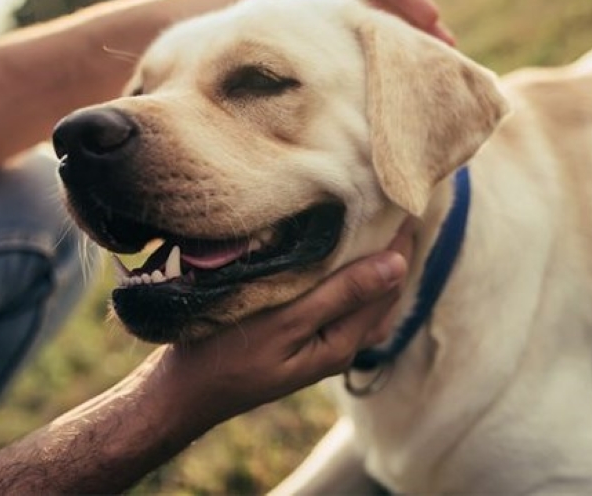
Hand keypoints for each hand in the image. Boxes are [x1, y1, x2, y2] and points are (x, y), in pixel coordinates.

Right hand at [157, 218, 415, 428]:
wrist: (185, 392)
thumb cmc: (227, 355)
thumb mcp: (287, 323)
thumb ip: (342, 295)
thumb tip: (399, 265)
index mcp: (343, 341)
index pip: (390, 283)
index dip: (401, 242)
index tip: (405, 199)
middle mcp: (340, 344)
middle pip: (382, 290)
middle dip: (392, 249)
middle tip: (391, 202)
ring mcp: (321, 342)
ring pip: (362, 296)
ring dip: (371, 260)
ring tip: (371, 221)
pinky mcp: (302, 337)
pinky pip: (339, 301)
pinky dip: (346, 274)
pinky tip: (335, 255)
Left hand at [215, 0, 454, 43]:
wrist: (172, 30)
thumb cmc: (217, 12)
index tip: (437, 28)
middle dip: (412, 17)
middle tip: (445, 49)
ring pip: (365, 8)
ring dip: (394, 31)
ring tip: (422, 59)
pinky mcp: (299, 17)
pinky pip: (345, 23)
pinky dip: (368, 39)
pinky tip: (380, 61)